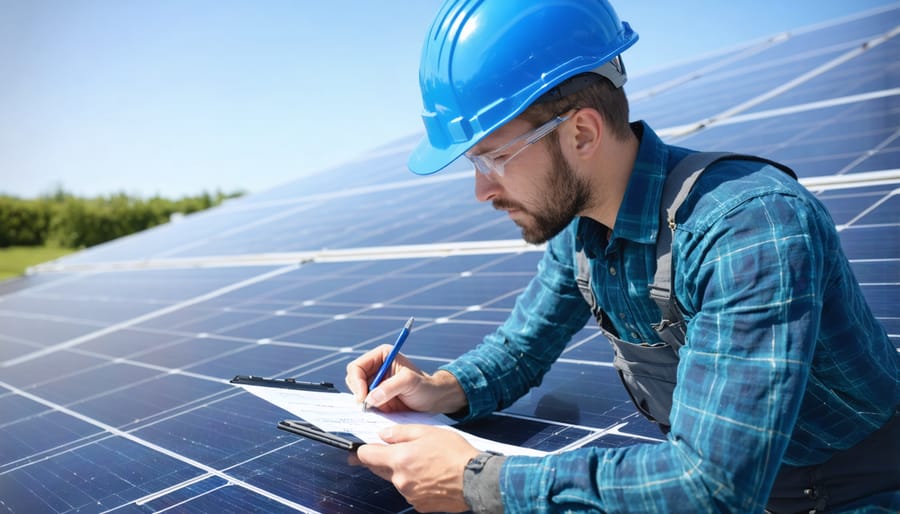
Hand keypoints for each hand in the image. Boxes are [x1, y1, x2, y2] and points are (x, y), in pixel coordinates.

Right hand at [345, 345, 466, 413]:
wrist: (433, 400)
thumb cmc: (425, 386)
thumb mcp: (409, 382)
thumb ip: (390, 387)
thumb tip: (369, 398)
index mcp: (381, 356)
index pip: (357, 367)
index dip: (357, 382)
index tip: (363, 397)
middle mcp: (375, 368)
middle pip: (353, 379)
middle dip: (358, 392)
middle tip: (367, 405)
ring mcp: (374, 384)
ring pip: (356, 393)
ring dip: (363, 402)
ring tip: (378, 408)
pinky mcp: (376, 398)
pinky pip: (364, 404)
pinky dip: (367, 409)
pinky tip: (378, 412)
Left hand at [354, 424, 480, 512]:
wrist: (476, 479)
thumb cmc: (455, 454)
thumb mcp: (427, 432)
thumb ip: (401, 432)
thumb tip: (383, 435)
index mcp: (399, 458)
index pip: (366, 456)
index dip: (364, 449)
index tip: (365, 447)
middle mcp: (400, 480)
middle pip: (379, 469)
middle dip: (383, 459)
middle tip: (398, 450)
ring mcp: (409, 494)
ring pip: (396, 480)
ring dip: (402, 472)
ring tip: (424, 462)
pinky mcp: (419, 505)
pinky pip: (409, 492)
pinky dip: (415, 484)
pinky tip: (430, 476)